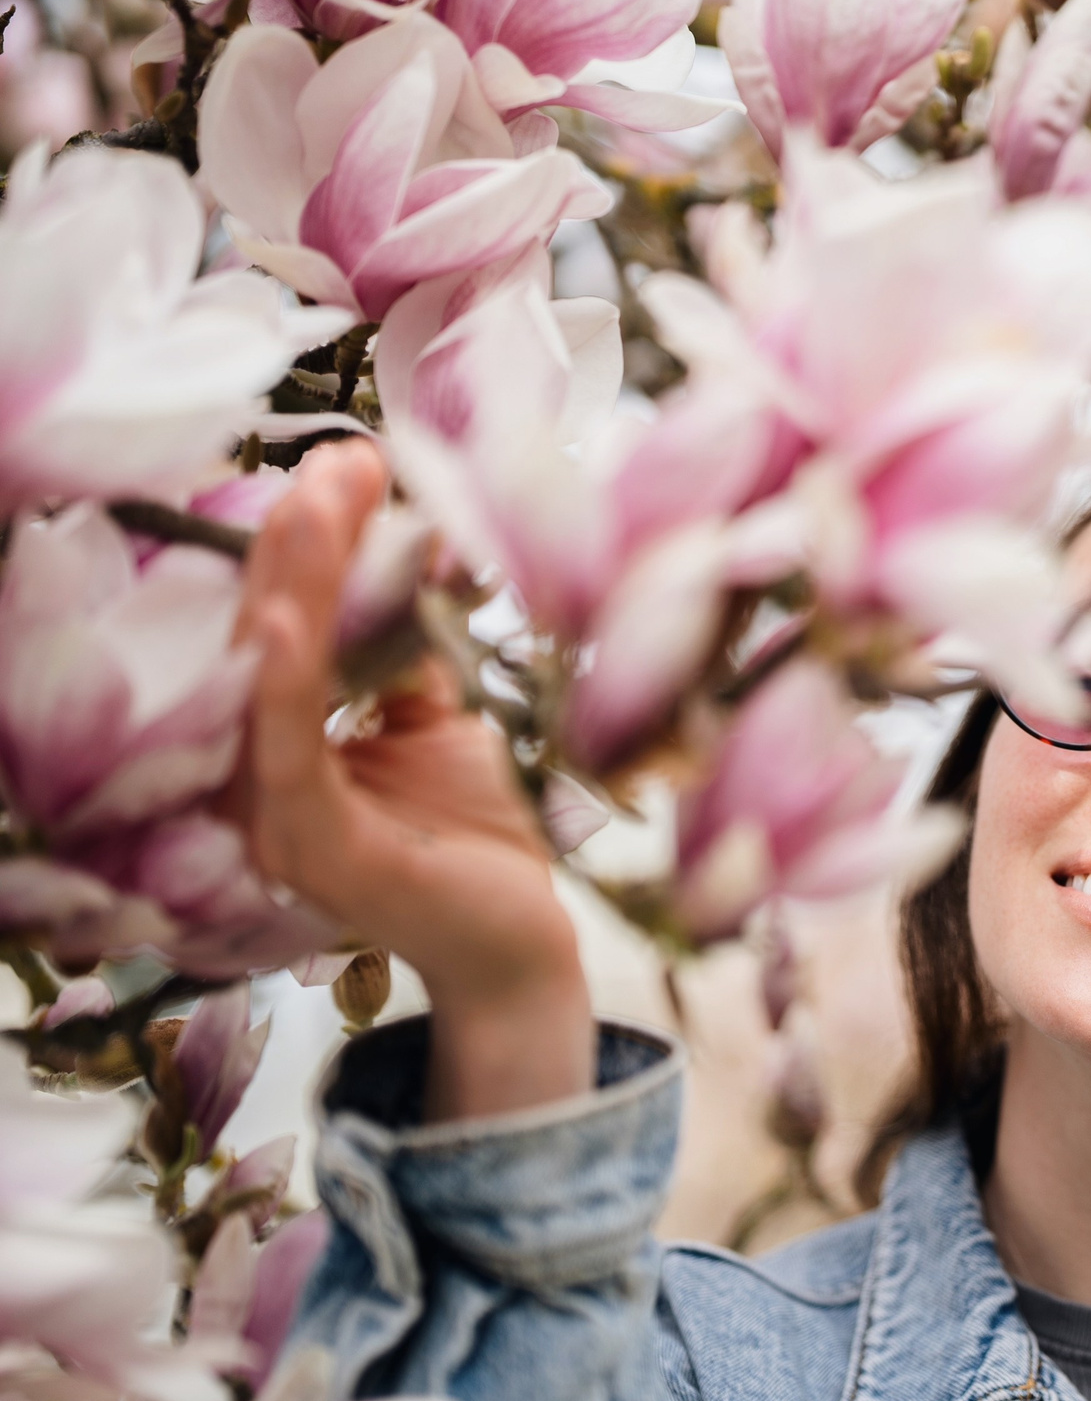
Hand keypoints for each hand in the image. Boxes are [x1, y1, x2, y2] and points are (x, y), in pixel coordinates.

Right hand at [230, 444, 594, 1120]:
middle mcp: (259, 777)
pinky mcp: (313, 851)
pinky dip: (285, 686)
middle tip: (338, 457)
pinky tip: (289, 625)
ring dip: (290, 587)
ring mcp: (275, 817)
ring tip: (313, 505)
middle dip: (298, 541)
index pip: (276, 623)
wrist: (521, 942)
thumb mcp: (438, 722)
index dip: (306, 541)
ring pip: (265, 684)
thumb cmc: (475, 835)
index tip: (350, 460)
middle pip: (259, 638)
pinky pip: (288, 757)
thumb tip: (409, 554)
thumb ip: (404, 653)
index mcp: (280, 743)